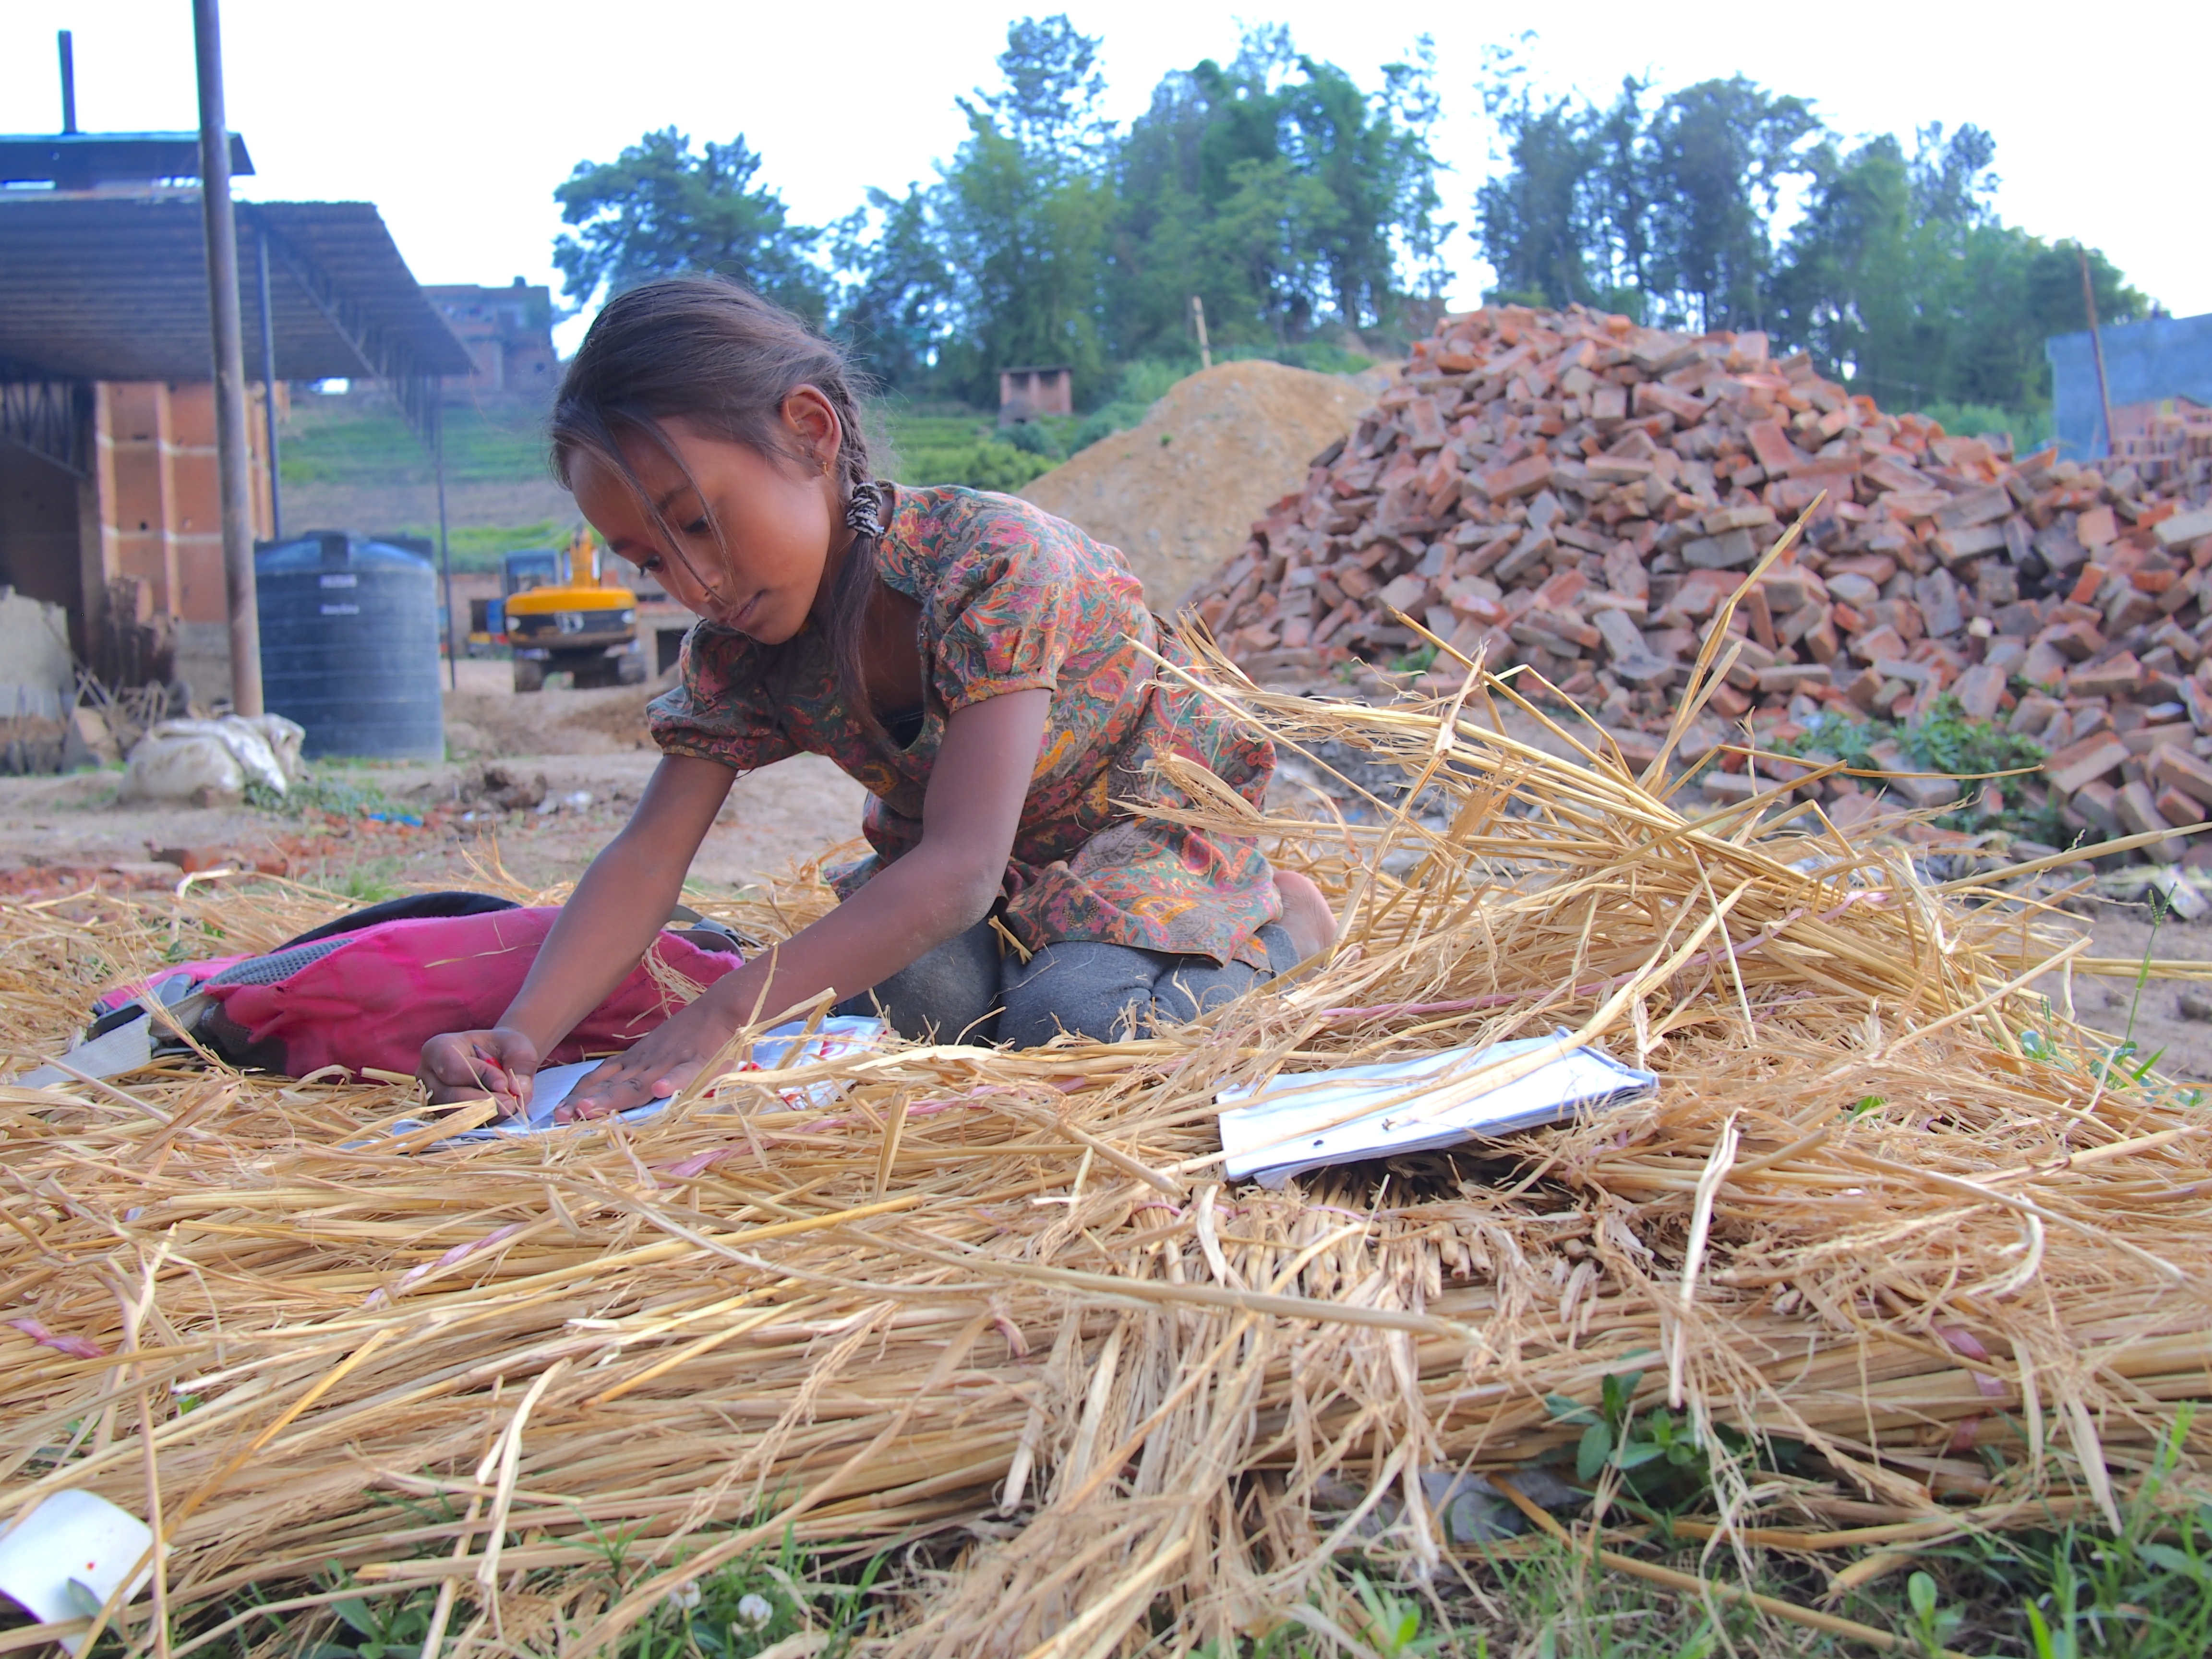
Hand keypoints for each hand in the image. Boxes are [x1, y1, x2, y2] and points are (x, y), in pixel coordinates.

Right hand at [419, 1027, 539, 1115]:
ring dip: (485, 1114)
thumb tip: (519, 1089)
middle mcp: (428, 1075)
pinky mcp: (445, 1116)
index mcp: (438, 1048)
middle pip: (449, 1094)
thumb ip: (520, 1062)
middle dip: (483, 1101)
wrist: (498, 1060)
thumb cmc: (502, 1048)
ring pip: (454, 1113)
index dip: (478, 1076)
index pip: (452, 1066)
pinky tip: (503, 1115)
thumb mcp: (516, 1045)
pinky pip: (461, 1125)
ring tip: (510, 1108)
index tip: (503, 1082)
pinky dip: (484, 1122)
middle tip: (511, 1103)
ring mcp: (434, 1099)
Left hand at [559, 996, 739, 1120]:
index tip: (556, 1112)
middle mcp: (647, 1064)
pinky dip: (673, 1083)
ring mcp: (670, 1064)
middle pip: (611, 1087)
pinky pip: (685, 1074)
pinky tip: (661, 1091)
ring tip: (588, 1109)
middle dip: (584, 1102)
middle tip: (560, 1116)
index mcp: (636, 1062)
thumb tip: (603, 1089)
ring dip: (612, 1098)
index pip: (600, 1080)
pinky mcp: (698, 1063)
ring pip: (638, 1085)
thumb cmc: (688, 1033)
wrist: (720, 1008)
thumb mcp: (653, 1050)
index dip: (578, 1096)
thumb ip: (634, 1070)